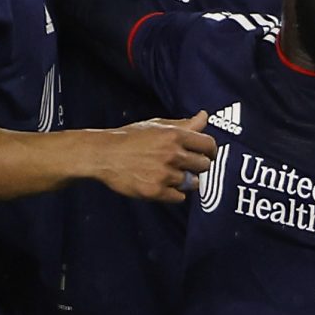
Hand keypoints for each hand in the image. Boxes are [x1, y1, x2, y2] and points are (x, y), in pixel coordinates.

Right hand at [96, 114, 216, 201]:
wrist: (104, 154)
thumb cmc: (130, 138)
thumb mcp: (157, 126)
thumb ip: (184, 124)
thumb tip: (205, 116)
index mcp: (174, 135)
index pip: (209, 145)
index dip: (211, 151)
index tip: (208, 156)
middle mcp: (172, 154)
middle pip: (204, 165)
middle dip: (198, 166)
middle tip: (186, 166)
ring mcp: (164, 174)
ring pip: (192, 183)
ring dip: (184, 181)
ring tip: (168, 174)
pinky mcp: (155, 191)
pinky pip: (179, 197)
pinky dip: (174, 193)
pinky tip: (162, 184)